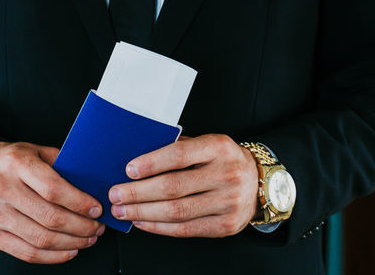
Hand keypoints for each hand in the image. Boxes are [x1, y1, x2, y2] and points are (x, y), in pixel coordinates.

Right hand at [0, 141, 104, 263]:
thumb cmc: (9, 160)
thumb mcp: (34, 150)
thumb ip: (60, 164)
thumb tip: (92, 185)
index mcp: (16, 164)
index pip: (53, 189)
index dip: (79, 203)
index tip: (97, 208)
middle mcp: (2, 189)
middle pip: (50, 218)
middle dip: (81, 227)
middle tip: (97, 227)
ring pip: (41, 239)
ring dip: (71, 243)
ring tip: (87, 239)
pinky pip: (27, 253)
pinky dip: (52, 256)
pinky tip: (68, 250)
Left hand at [106, 134, 258, 237]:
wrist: (258, 182)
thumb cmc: (222, 160)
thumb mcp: (206, 144)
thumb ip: (178, 148)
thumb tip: (137, 160)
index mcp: (219, 147)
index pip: (180, 155)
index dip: (151, 163)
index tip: (128, 169)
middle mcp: (226, 174)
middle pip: (174, 187)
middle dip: (138, 193)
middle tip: (115, 194)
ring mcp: (228, 202)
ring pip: (177, 211)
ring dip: (143, 212)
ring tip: (123, 210)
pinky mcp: (225, 226)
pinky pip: (186, 229)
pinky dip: (159, 227)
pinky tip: (142, 221)